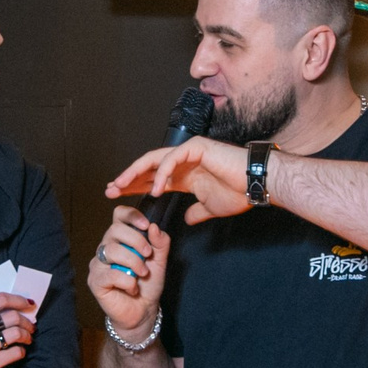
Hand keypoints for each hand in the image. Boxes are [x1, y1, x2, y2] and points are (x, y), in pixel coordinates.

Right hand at [0, 292, 33, 367]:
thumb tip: (16, 310)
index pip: (0, 299)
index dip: (18, 300)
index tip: (28, 304)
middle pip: (12, 316)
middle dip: (27, 322)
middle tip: (30, 328)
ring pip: (16, 333)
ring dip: (27, 336)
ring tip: (27, 340)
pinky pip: (15, 352)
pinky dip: (22, 352)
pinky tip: (19, 352)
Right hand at [87, 205, 170, 338]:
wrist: (142, 311)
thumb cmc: (147, 284)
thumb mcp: (160, 261)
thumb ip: (160, 243)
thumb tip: (154, 227)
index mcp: (121, 239)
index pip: (119, 215)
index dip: (131, 215)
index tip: (146, 225)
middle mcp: (106, 248)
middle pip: (114, 230)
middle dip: (136, 240)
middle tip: (148, 255)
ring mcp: (98, 264)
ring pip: (111, 251)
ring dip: (133, 262)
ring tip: (142, 274)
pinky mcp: (95, 281)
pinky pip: (110, 274)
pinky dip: (127, 281)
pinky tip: (133, 288)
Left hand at [106, 137, 252, 224]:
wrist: (256, 184)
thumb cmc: (238, 193)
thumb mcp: (210, 208)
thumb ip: (196, 213)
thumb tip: (187, 219)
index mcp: (185, 175)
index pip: (153, 179)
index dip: (135, 187)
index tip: (118, 197)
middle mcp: (184, 161)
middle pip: (148, 168)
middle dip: (128, 179)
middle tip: (110, 190)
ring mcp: (189, 152)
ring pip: (154, 160)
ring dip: (135, 173)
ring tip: (121, 186)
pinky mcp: (196, 147)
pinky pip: (172, 159)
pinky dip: (161, 173)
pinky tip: (154, 188)